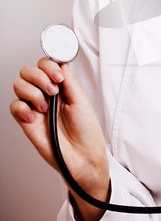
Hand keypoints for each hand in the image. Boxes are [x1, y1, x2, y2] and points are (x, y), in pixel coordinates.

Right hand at [10, 58, 109, 220]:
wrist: (83, 158)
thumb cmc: (87, 132)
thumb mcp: (81, 101)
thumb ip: (69, 81)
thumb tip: (61, 63)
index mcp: (61, 87)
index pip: (45, 65)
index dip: (48, 66)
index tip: (58, 76)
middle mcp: (46, 95)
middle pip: (28, 71)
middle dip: (39, 76)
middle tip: (53, 90)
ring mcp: (36, 107)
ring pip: (19, 85)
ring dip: (32, 92)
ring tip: (46, 107)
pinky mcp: (27, 122)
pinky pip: (14, 106)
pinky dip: (23, 108)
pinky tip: (35, 116)